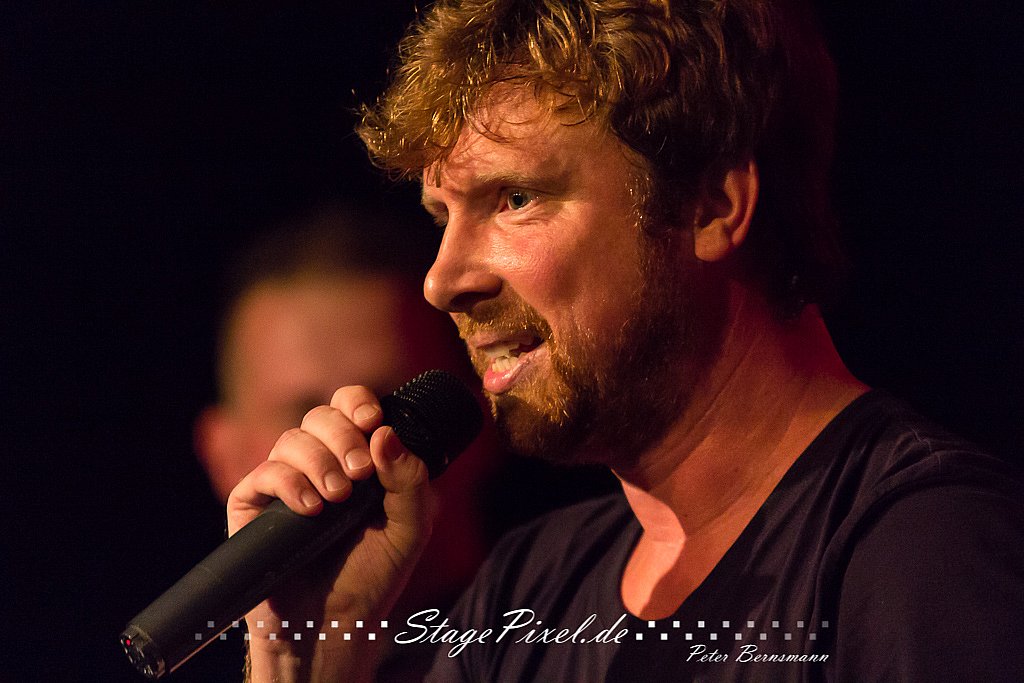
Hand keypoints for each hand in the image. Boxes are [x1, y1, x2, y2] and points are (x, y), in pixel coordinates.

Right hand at [227, 385, 437, 682]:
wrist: (335, 623)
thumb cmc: (374, 573)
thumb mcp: (410, 526)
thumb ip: (409, 479)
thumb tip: (385, 433)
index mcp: (356, 455)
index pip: (350, 405)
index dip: (358, 402)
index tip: (371, 420)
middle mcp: (318, 461)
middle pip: (320, 415)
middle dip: (342, 436)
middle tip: (359, 473)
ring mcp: (284, 480)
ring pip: (291, 439)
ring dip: (319, 462)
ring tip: (338, 498)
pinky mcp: (254, 504)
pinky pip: (264, 473)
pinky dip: (289, 484)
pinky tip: (311, 510)